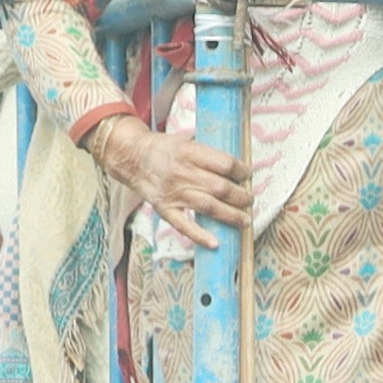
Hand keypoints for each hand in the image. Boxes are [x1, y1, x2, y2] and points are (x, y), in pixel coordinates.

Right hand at [90, 117, 254, 230]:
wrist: (132, 157)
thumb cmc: (164, 149)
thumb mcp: (186, 140)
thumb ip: (208, 152)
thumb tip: (236, 165)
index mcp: (189, 152)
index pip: (224, 164)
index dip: (241, 171)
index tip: (247, 174)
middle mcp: (182, 173)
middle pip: (220, 187)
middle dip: (241, 196)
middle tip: (249, 199)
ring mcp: (173, 193)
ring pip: (209, 207)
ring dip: (231, 215)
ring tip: (245, 220)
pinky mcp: (165, 208)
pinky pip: (184, 225)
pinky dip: (200, 236)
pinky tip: (215, 243)